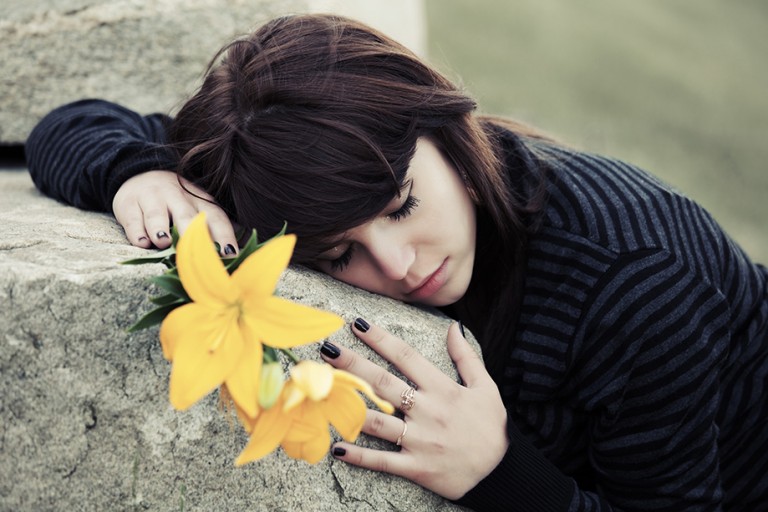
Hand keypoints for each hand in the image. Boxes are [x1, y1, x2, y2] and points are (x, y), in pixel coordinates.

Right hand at [112, 170, 237, 254]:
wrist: (139, 175)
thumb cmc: (175, 203)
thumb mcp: (195, 209)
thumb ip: (211, 230)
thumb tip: (232, 258)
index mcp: (199, 201)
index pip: (215, 217)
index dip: (224, 235)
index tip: (229, 254)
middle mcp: (177, 197)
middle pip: (187, 215)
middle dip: (192, 232)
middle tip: (196, 251)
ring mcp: (152, 198)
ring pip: (157, 214)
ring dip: (160, 228)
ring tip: (163, 242)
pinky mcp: (128, 203)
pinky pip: (133, 219)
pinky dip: (137, 232)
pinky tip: (141, 242)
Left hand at [320, 319, 508, 499]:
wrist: (501, 473)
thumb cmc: (492, 427)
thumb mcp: (486, 387)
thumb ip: (466, 357)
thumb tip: (453, 326)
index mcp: (442, 389)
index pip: (406, 356)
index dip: (380, 338)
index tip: (357, 324)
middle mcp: (427, 411)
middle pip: (383, 382)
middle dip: (352, 364)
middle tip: (326, 350)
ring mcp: (419, 439)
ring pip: (376, 420)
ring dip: (348, 405)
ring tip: (321, 392)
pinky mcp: (415, 466)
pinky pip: (382, 460)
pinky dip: (358, 456)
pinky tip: (336, 448)